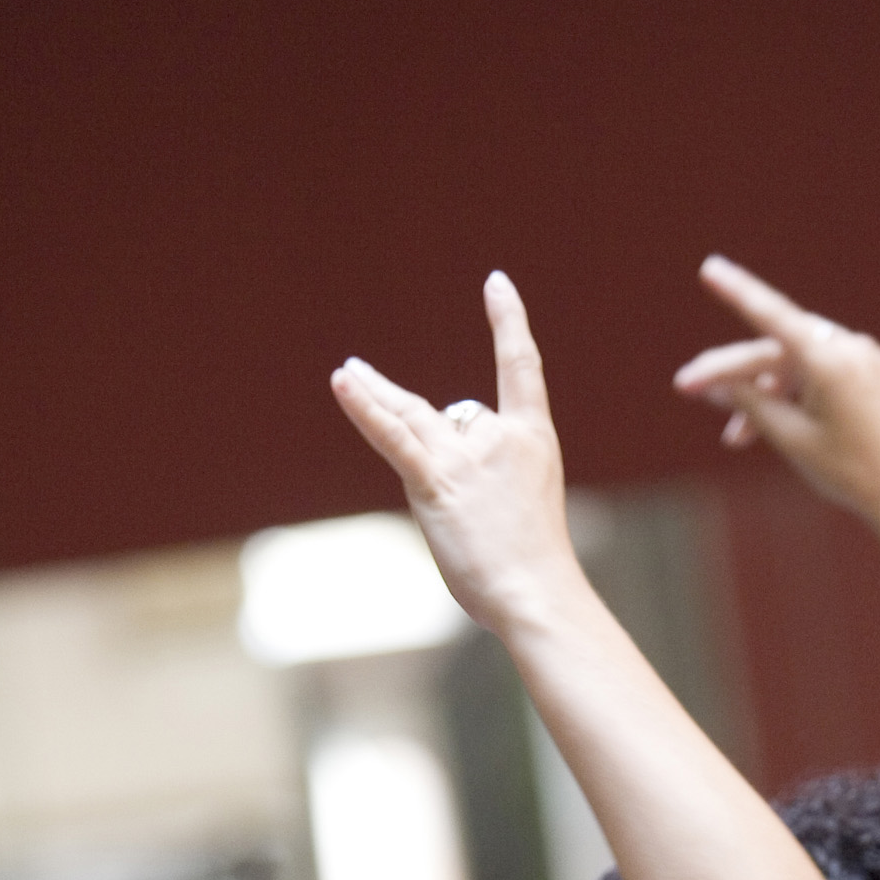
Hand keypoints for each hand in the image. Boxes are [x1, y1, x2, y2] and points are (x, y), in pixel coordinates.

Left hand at [330, 273, 581, 631]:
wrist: (537, 594)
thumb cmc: (536, 569)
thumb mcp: (525, 509)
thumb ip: (489, 484)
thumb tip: (444, 481)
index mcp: (532, 441)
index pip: (521, 368)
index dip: (508, 323)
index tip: (496, 285)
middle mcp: (499, 438)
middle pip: (452, 414)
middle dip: (425, 425)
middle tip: (392, 408)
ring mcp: (465, 458)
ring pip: (412, 414)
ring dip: (376, 393)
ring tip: (347, 372)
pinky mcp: (434, 482)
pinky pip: (392, 437)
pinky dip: (366, 409)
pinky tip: (341, 382)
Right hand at [674, 256, 879, 526]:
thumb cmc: (850, 473)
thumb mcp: (790, 438)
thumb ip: (751, 403)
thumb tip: (717, 382)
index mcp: (829, 361)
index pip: (772, 316)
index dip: (737, 292)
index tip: (710, 269)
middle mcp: (851, 348)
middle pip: (777, 351)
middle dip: (736, 377)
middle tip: (688, 389)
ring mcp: (867, 358)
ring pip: (799, 366)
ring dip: (765, 395)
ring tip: (736, 438)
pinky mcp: (877, 374)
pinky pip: (825, 373)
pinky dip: (797, 394)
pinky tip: (779, 423)